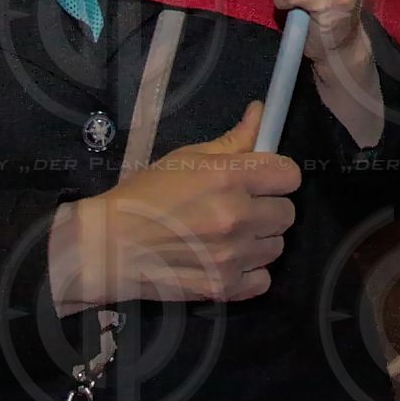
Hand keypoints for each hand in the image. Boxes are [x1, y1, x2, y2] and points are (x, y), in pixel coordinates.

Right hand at [49, 101, 298, 312]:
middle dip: (269, 208)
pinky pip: (263, 280)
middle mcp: (237, 217)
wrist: (109, 246)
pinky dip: (250, 273)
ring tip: (231, 236)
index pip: (290, 175)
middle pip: (288, 213)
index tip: (263, 179)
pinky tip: (228, 261)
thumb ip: (233, 141)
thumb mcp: (187, 157)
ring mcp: (232, 256)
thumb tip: (262, 112)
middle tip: (243, 208)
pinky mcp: (223, 288)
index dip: (278, 175)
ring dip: (259, 240)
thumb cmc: (145, 195)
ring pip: (276, 247)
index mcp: (229, 178)